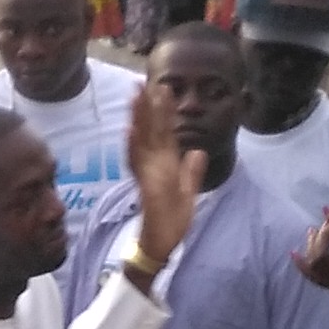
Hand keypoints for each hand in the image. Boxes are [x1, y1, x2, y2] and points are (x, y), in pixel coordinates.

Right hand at [123, 74, 207, 270]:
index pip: (165, 133)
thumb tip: (198, 151)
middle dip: (146, 106)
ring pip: (142, 141)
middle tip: (142, 82)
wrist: (162, 245)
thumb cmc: (172, 221)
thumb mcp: (189, 192)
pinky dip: (133, 147)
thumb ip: (192, 172)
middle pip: (150, 131)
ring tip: (134, 97)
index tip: (162, 90)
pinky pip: (138, 164)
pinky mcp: (146, 186)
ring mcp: (149, 174)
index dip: (164, 112)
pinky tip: (129, 131)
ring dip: (137, 119)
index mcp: (166, 165)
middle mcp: (155, 166)